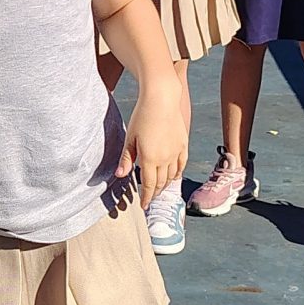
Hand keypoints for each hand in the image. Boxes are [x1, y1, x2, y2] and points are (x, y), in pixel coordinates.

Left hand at [116, 87, 187, 209]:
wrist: (162, 99)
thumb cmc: (142, 116)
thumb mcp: (130, 137)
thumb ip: (126, 158)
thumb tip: (120, 175)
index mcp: (149, 159)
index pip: (148, 185)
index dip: (146, 197)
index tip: (143, 205)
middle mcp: (165, 159)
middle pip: (160, 183)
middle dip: (154, 193)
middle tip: (149, 198)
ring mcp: (176, 152)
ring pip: (172, 176)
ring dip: (165, 184)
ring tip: (159, 189)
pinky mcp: (183, 144)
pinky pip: (181, 164)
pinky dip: (177, 173)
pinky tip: (173, 176)